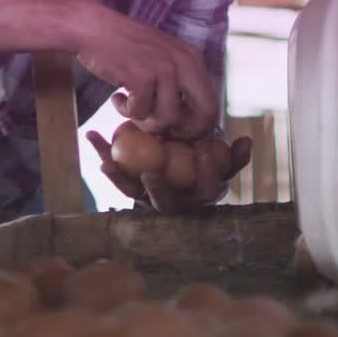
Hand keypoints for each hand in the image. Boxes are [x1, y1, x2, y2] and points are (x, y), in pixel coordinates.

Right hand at [71, 2, 217, 139]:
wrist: (92, 28)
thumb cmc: (124, 46)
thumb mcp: (162, 58)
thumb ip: (178, 83)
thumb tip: (189, 122)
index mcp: (193, 59)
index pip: (212, 104)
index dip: (198, 127)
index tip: (178, 133)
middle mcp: (185, 62)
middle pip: (204, 115)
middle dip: (184, 131)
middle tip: (160, 130)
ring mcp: (165, 69)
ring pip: (169, 119)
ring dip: (146, 120)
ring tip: (130, 107)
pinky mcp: (143, 76)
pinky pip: (141, 112)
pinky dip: (126, 111)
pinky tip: (118, 97)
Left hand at [85, 130, 252, 212]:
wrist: (179, 166)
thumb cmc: (203, 164)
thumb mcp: (222, 161)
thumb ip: (234, 155)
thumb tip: (246, 141)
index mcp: (196, 196)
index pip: (205, 189)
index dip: (207, 173)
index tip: (205, 151)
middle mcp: (170, 201)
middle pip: (163, 201)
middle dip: (156, 190)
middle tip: (151, 173)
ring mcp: (146, 195)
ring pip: (131, 190)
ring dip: (118, 177)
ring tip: (107, 163)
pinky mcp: (127, 183)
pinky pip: (114, 170)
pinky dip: (102, 154)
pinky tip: (91, 135)